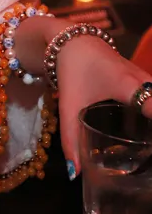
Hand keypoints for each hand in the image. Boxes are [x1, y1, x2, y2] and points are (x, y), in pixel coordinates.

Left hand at [56, 34, 151, 172]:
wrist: (73, 39)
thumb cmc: (73, 70)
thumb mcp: (69, 105)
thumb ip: (71, 139)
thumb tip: (75, 174)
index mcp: (130, 86)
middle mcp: (146, 81)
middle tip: (149, 157)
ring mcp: (148, 79)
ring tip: (148, 151)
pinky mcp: (147, 80)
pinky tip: (148, 133)